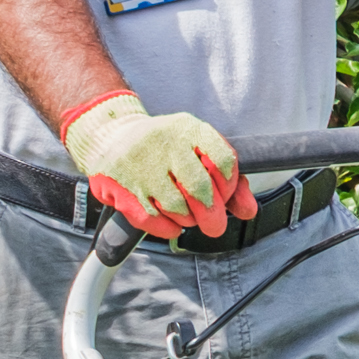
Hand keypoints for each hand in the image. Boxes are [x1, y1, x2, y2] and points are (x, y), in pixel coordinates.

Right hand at [59, 90, 257, 238]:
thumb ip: (228, 181)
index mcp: (188, 129)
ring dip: (188, 220)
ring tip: (186, 216)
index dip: (229, 187)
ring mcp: (140, 165)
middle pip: (200, 189)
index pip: (223, 161)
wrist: (109, 134)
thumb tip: (249, 211)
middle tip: (214, 225)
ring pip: (177, 207)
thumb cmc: (162, 148)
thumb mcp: (196, 151)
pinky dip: (166, 228)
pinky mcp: (121, 186)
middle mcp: (165, 143)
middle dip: (212, 215)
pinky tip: (169, 223)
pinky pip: (151, 219)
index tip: (224, 197)